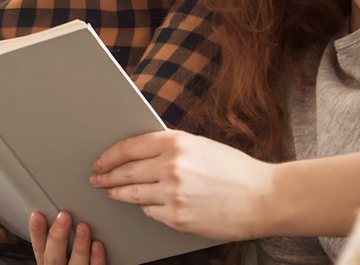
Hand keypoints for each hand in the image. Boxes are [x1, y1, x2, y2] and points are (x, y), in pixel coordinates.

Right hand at [29, 211, 105, 264]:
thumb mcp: (57, 262)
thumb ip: (55, 247)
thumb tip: (54, 218)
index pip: (39, 249)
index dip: (36, 233)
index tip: (37, 215)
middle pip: (53, 258)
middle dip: (57, 237)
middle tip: (64, 216)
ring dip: (79, 246)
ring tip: (84, 227)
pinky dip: (97, 260)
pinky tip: (98, 246)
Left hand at [91, 129, 274, 239]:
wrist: (263, 197)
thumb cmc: (234, 170)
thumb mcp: (200, 146)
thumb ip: (170, 148)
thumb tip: (140, 152)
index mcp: (176, 142)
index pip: (129, 147)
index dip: (109, 155)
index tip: (99, 161)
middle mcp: (172, 166)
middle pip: (125, 171)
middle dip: (106, 176)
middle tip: (96, 179)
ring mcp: (173, 194)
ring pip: (132, 193)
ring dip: (116, 193)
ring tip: (109, 192)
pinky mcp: (178, 217)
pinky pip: (150, 212)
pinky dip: (145, 207)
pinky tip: (142, 205)